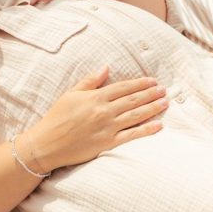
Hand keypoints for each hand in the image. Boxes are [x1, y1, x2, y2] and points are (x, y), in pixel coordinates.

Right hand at [28, 66, 165, 171]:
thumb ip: (90, 81)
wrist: (47, 144)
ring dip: (153, 108)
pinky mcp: (108, 143)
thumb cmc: (56, 118)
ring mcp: (107, 128)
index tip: (152, 81)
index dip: (140, 84)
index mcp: (95, 97)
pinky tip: (159, 125)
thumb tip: (106, 67)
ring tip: (165, 103)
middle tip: (164, 90)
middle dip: (151, 94)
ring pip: (136, 115)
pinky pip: (132, 135)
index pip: (123, 88)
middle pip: (133, 100)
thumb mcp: (71, 94)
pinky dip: (147, 130)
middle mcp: (104, 111)